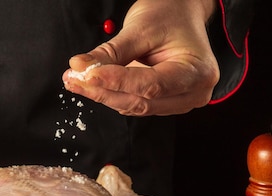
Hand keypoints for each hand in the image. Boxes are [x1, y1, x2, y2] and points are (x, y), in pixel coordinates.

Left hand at [63, 0, 218, 115]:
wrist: (181, 14)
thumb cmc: (170, 16)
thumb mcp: (140, 29)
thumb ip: (110, 52)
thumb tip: (80, 67)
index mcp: (197, 71)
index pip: (151, 84)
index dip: (116, 82)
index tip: (88, 76)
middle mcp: (193, 92)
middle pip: (141, 101)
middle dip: (103, 91)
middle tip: (74, 80)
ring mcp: (180, 101)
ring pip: (134, 106)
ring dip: (103, 95)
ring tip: (76, 81)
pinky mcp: (164, 103)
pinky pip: (134, 104)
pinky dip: (111, 95)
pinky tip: (91, 85)